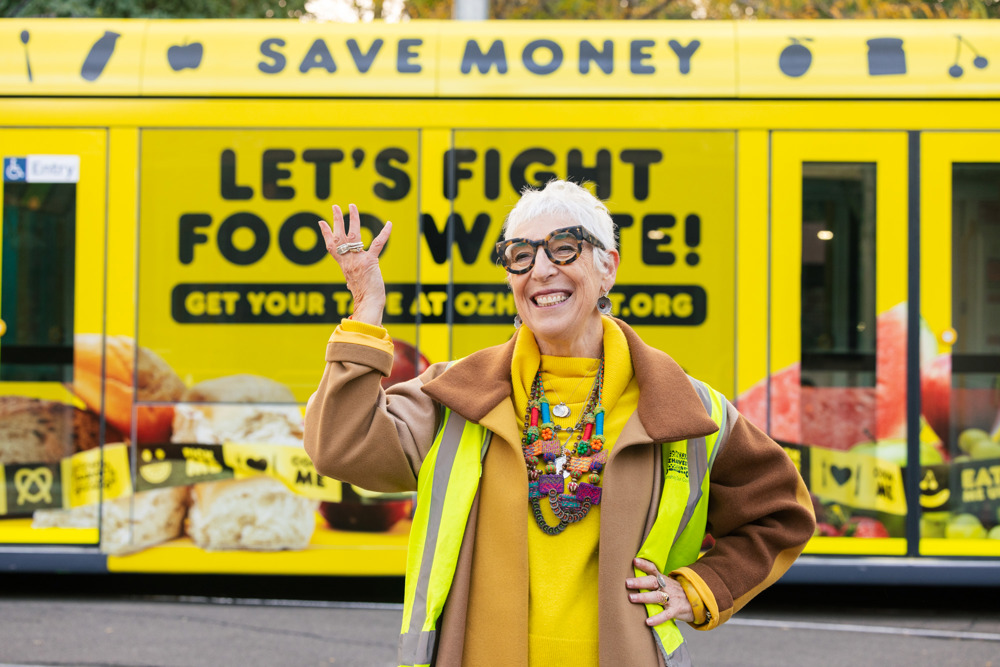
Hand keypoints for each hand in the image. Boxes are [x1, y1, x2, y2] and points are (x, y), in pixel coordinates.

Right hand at [318, 203, 391, 325]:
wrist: (368, 304)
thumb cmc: (364, 298)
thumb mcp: (353, 286)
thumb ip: (351, 281)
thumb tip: (348, 286)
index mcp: (343, 265)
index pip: (331, 246)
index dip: (326, 233)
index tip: (321, 222)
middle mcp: (348, 260)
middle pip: (339, 236)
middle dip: (337, 220)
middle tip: (334, 206)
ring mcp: (358, 260)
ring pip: (354, 235)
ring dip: (353, 219)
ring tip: (352, 206)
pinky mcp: (370, 261)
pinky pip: (377, 244)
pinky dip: (384, 233)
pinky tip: (389, 224)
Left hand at [626, 557, 693, 625]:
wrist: (698, 601)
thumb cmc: (677, 593)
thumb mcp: (667, 584)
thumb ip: (654, 583)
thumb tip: (634, 581)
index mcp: (663, 580)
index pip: (653, 569)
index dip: (644, 565)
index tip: (634, 561)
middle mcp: (667, 587)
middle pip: (652, 582)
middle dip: (639, 582)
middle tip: (627, 582)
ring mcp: (672, 598)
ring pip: (657, 596)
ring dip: (644, 597)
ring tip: (631, 598)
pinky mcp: (676, 610)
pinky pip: (666, 615)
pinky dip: (657, 618)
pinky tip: (648, 621)